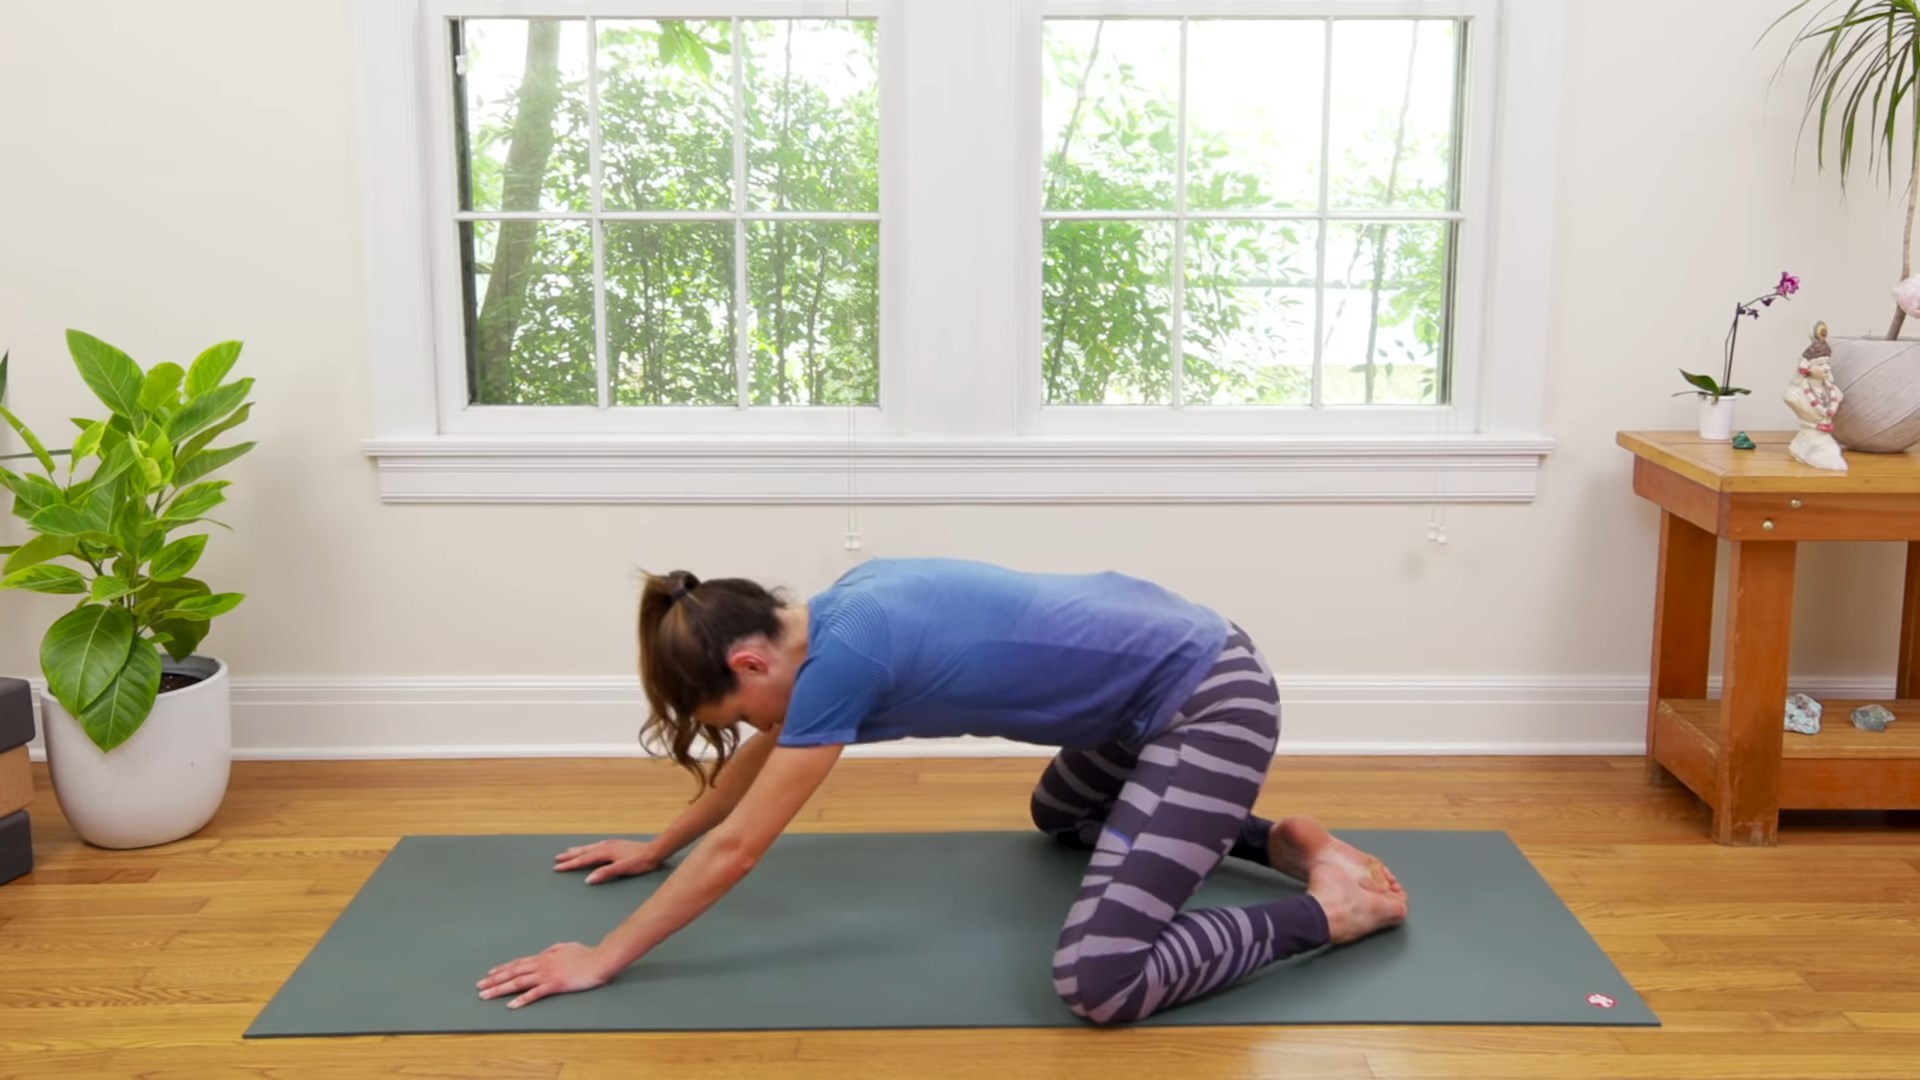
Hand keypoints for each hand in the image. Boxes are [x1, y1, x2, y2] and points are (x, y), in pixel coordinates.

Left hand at [477, 942, 617, 1008]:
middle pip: (513, 973)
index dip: (503, 969)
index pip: (518, 964)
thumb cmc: (587, 954)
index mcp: (544, 957)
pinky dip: (521, 1000)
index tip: (490, 974)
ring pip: (518, 982)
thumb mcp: (567, 946)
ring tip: (486, 995)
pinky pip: (534, 993)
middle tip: (479, 986)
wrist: (600, 959)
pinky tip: (511, 1006)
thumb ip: (554, 949)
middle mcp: (542, 965)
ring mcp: (547, 974)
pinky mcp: (554, 984)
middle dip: (494, 980)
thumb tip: (546, 951)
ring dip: (500, 989)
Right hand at [554, 839, 664, 884]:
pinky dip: (588, 847)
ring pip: (589, 847)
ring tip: (568, 851)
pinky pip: (596, 845)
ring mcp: (611, 843)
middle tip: (557, 859)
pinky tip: (590, 848)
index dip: (570, 864)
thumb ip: (605, 873)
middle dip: (570, 856)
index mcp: (605, 852)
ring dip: (577, 850)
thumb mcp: (622, 869)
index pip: (583, 860)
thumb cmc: (640, 862)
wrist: (655, 851)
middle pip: (584, 852)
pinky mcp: (616, 844)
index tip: (557, 868)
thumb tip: (588, 879)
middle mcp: (605, 845)